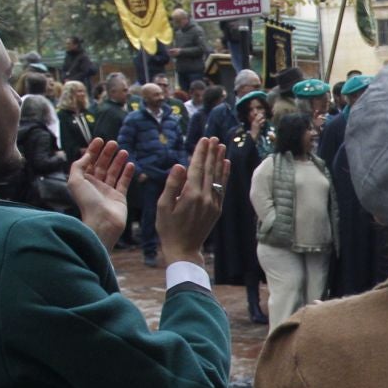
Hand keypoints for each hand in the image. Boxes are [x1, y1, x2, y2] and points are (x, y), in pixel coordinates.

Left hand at [67, 138, 134, 249]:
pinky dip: (127, 173)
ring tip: (124, 151)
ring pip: (113, 172)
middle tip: (114, 143)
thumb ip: (78, 166)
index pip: (88, 162)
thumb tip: (87, 155)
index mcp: (83, 181)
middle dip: (107, 153)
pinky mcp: (120, 197)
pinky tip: (131, 164)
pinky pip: (124, 182)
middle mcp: (95, 185)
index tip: (100, 139)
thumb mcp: (75, 181)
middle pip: (101, 165)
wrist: (102, 221)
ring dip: (118, 161)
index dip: (93, 150)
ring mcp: (108, 191)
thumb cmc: (87, 202)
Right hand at [156, 136, 230, 263]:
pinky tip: (225, 165)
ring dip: (220, 161)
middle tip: (214, 138)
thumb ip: (172, 185)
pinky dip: (224, 175)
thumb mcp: (162, 206)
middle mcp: (205, 197)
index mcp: (190, 195)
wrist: (183, 248)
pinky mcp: (217, 209)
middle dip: (211, 152)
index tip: (203, 139)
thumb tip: (179, 165)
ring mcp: (213, 203)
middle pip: (209, 170)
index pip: (196, 168)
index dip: (200, 152)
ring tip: (222, 146)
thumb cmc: (168, 228)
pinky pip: (222, 188)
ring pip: (218, 177)